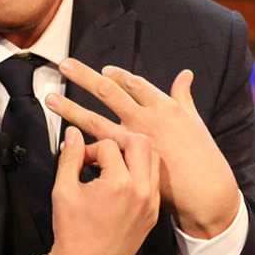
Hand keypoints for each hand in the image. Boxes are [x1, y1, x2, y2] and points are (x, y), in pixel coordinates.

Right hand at [39, 126, 159, 254]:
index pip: (109, 145)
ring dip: (133, 153)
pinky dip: (141, 171)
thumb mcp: (63, 191)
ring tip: (113, 163)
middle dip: (118, 140)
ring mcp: (150, 203)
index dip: (90, 149)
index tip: (81, 160)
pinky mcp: (153, 213)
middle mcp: (141, 191)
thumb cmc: (75, 235)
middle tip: (102, 151)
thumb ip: (70, 157)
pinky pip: (154, 179)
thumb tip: (72, 135)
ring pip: (152, 158)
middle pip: (139, 142)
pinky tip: (124, 178)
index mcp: (119, 184)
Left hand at [46, 58, 239, 238]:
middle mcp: (144, 118)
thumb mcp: (194, 119)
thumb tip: (185, 74)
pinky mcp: (125, 164)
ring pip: (95, 120)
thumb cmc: (201, 155)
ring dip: (70, 108)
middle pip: (109, 92)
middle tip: (65, 64)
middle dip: (85, 77)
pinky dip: (82, 146)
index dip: (116, 75)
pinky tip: (66, 142)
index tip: (102, 70)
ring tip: (51, 98)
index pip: (133, 83)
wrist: (204, 190)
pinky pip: (98, 152)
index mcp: (162, 105)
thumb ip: (184, 96)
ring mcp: (132, 140)